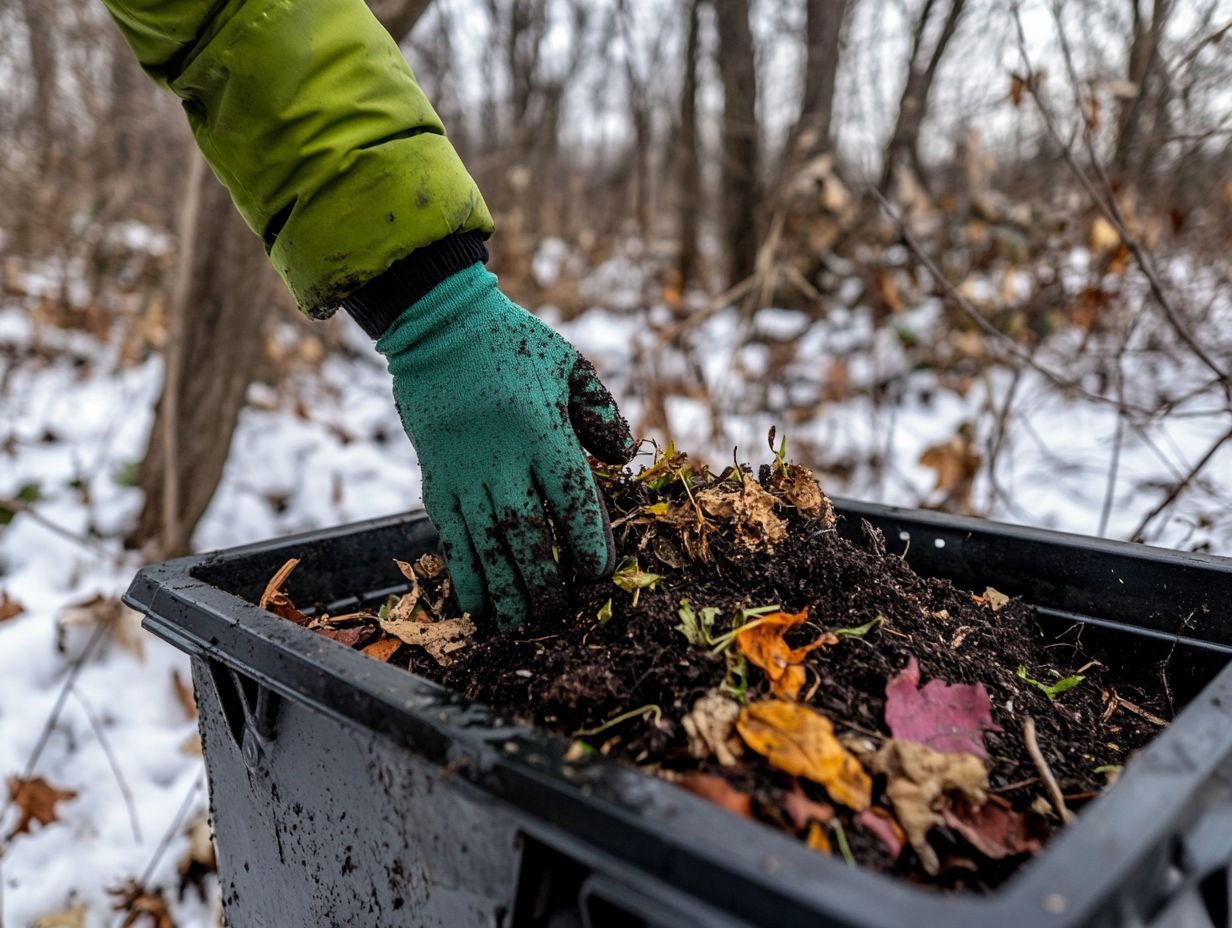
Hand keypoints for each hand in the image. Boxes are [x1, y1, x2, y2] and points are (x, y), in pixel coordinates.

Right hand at [377, 263, 633, 629]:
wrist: (439, 327)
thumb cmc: (512, 344)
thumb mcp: (569, 364)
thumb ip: (599, 411)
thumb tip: (621, 454)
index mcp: (542, 432)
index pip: (570, 498)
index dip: (586, 539)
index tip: (599, 572)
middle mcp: (501, 461)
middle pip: (525, 534)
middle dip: (544, 580)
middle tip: (559, 613)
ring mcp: (464, 474)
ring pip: (485, 544)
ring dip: (504, 589)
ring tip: (521, 624)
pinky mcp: (436, 480)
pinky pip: (450, 537)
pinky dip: (464, 574)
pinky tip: (477, 605)